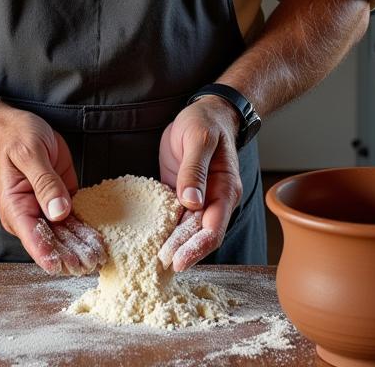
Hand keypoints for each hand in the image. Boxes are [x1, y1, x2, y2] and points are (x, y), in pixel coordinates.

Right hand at [0, 107, 106, 275]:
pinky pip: (73, 219)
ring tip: (100, 259)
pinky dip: (86, 230)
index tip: (65, 266)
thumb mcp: (29, 154)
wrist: (12, 127)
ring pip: (65, 235)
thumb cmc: (14, 138)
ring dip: (81, 247)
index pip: (32, 237)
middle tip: (91, 264)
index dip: (49, 254)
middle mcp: (29, 213)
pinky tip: (99, 241)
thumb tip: (59, 211)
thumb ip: (44, 182)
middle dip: (71, 255)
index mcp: (15, 206)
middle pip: (52, 241)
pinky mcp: (60, 199)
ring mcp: (45, 208)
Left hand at [157, 97, 242, 271]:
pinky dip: (165, 230)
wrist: (205, 111)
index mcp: (226, 189)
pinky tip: (149, 240)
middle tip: (159, 264)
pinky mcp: (182, 194)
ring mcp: (199, 199)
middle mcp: (215, 199)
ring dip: (173, 245)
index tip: (177, 260)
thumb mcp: (199, 139)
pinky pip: (175, 217)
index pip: (213, 228)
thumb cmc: (206, 121)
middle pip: (199, 235)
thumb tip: (191, 202)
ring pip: (186, 230)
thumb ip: (195, 170)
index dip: (196, 247)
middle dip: (182, 251)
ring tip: (152, 261)